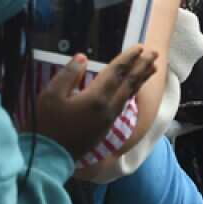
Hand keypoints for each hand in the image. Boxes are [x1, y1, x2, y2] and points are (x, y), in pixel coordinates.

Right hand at [33, 48, 156, 159]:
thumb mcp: (51, 95)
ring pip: (129, 94)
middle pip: (129, 83)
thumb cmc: (47, 125)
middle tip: (155, 53)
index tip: (139, 46)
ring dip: (141, 79)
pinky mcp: (105, 128)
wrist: (50, 157)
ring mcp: (109, 119)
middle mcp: (108, 108)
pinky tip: (133, 89)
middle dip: (142, 66)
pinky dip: (132, 92)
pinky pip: (124, 104)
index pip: (116, 72)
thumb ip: (68, 74)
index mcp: (96, 97)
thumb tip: (82, 58)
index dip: (128, 58)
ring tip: (152, 68)